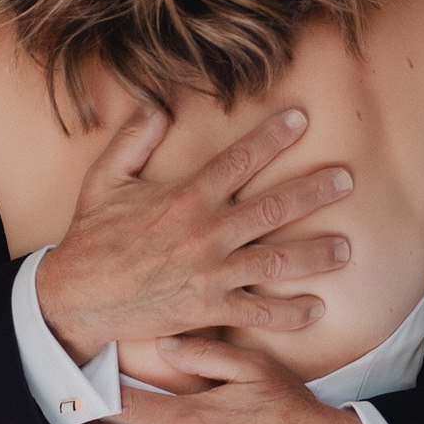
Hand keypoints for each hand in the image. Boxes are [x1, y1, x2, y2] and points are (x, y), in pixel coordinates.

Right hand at [34, 107, 353, 362]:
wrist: (75, 298)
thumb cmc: (91, 238)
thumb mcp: (104, 179)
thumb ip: (132, 141)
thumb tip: (158, 108)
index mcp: (186, 197)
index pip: (240, 159)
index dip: (272, 137)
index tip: (302, 120)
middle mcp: (206, 233)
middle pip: (274, 207)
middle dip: (315, 191)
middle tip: (347, 180)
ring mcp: (211, 273)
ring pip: (277, 261)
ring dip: (315, 254)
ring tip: (346, 248)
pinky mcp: (208, 310)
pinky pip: (258, 313)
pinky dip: (289, 315)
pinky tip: (315, 309)